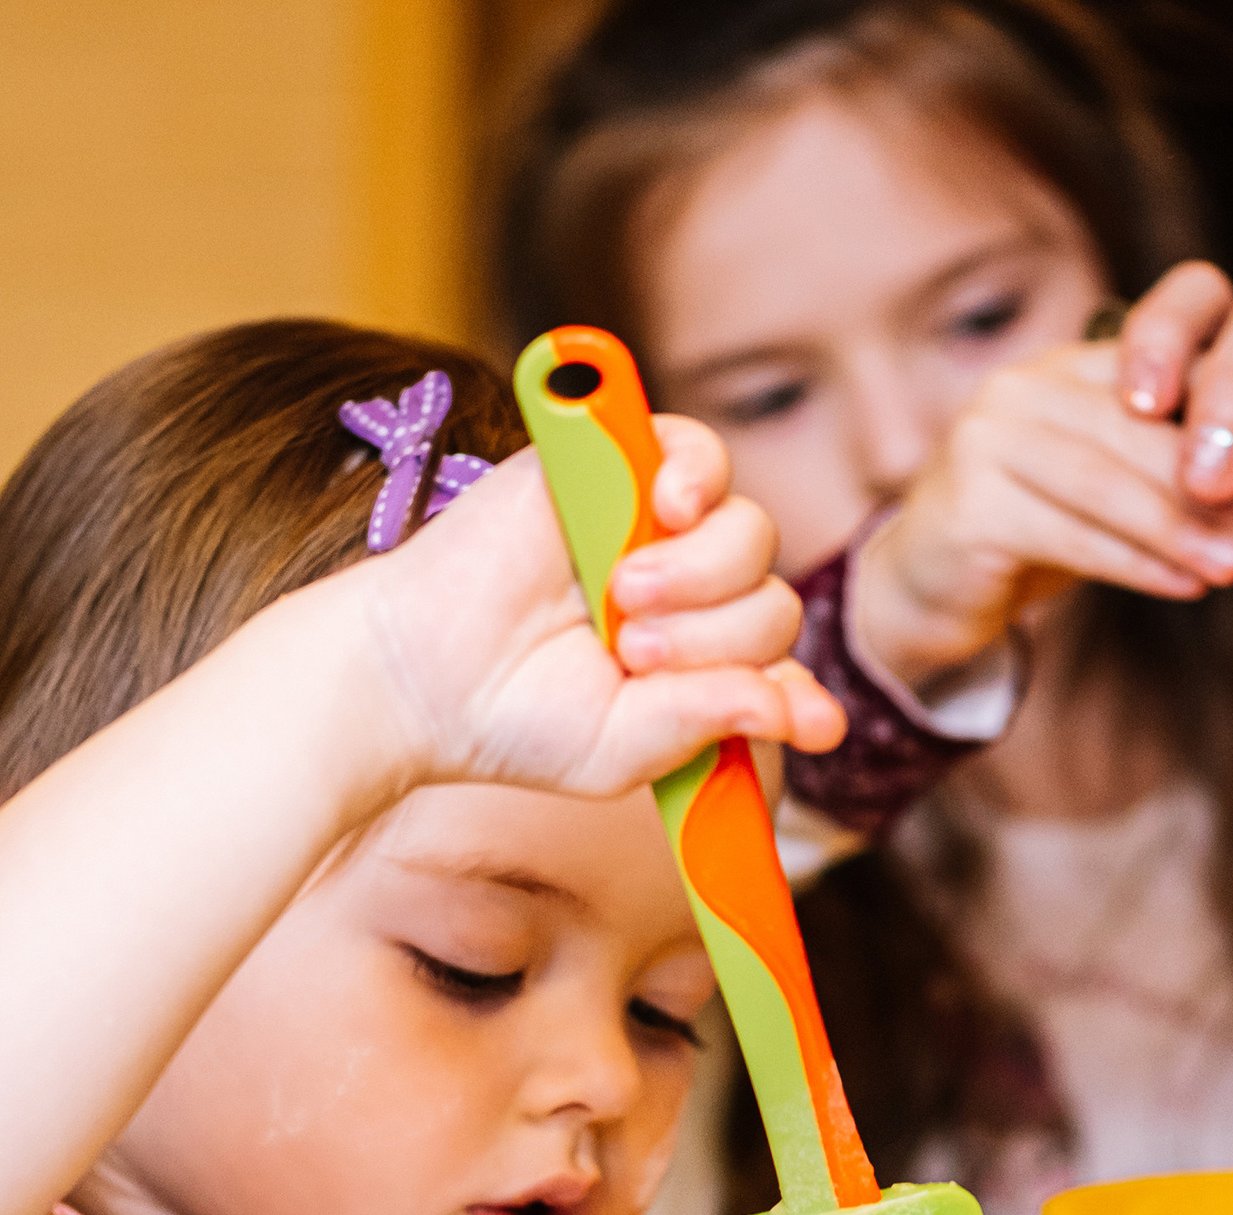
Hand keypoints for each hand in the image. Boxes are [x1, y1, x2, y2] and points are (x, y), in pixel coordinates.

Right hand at [359, 415, 843, 795]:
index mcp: (698, 667)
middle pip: (773, 603)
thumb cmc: (516, 718)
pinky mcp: (616, 467)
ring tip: (622, 597)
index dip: (802, 698)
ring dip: (702, 574)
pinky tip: (665, 509)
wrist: (420, 671)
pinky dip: (697, 474)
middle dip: (719, 637)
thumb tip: (790, 711)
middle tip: (634, 653)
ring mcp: (657, 531)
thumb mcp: (623, 746)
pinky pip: (698, 449)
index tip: (812, 724)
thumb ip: (706, 721)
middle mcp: (691, 598)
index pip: (781, 672)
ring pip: (748, 533)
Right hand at [850, 340, 1232, 691]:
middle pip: (1138, 423)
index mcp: (1074, 364)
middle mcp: (1024, 382)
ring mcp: (984, 435)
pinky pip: (1066, 532)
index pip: (1166, 347)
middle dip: (1217, 481)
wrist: (930, 587)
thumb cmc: (1042, 532)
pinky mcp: (963, 502)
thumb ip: (1183, 467)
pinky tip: (1185, 586)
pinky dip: (1134, 562)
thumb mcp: (1120, 485)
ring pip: (1104, 478)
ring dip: (1181, 527)